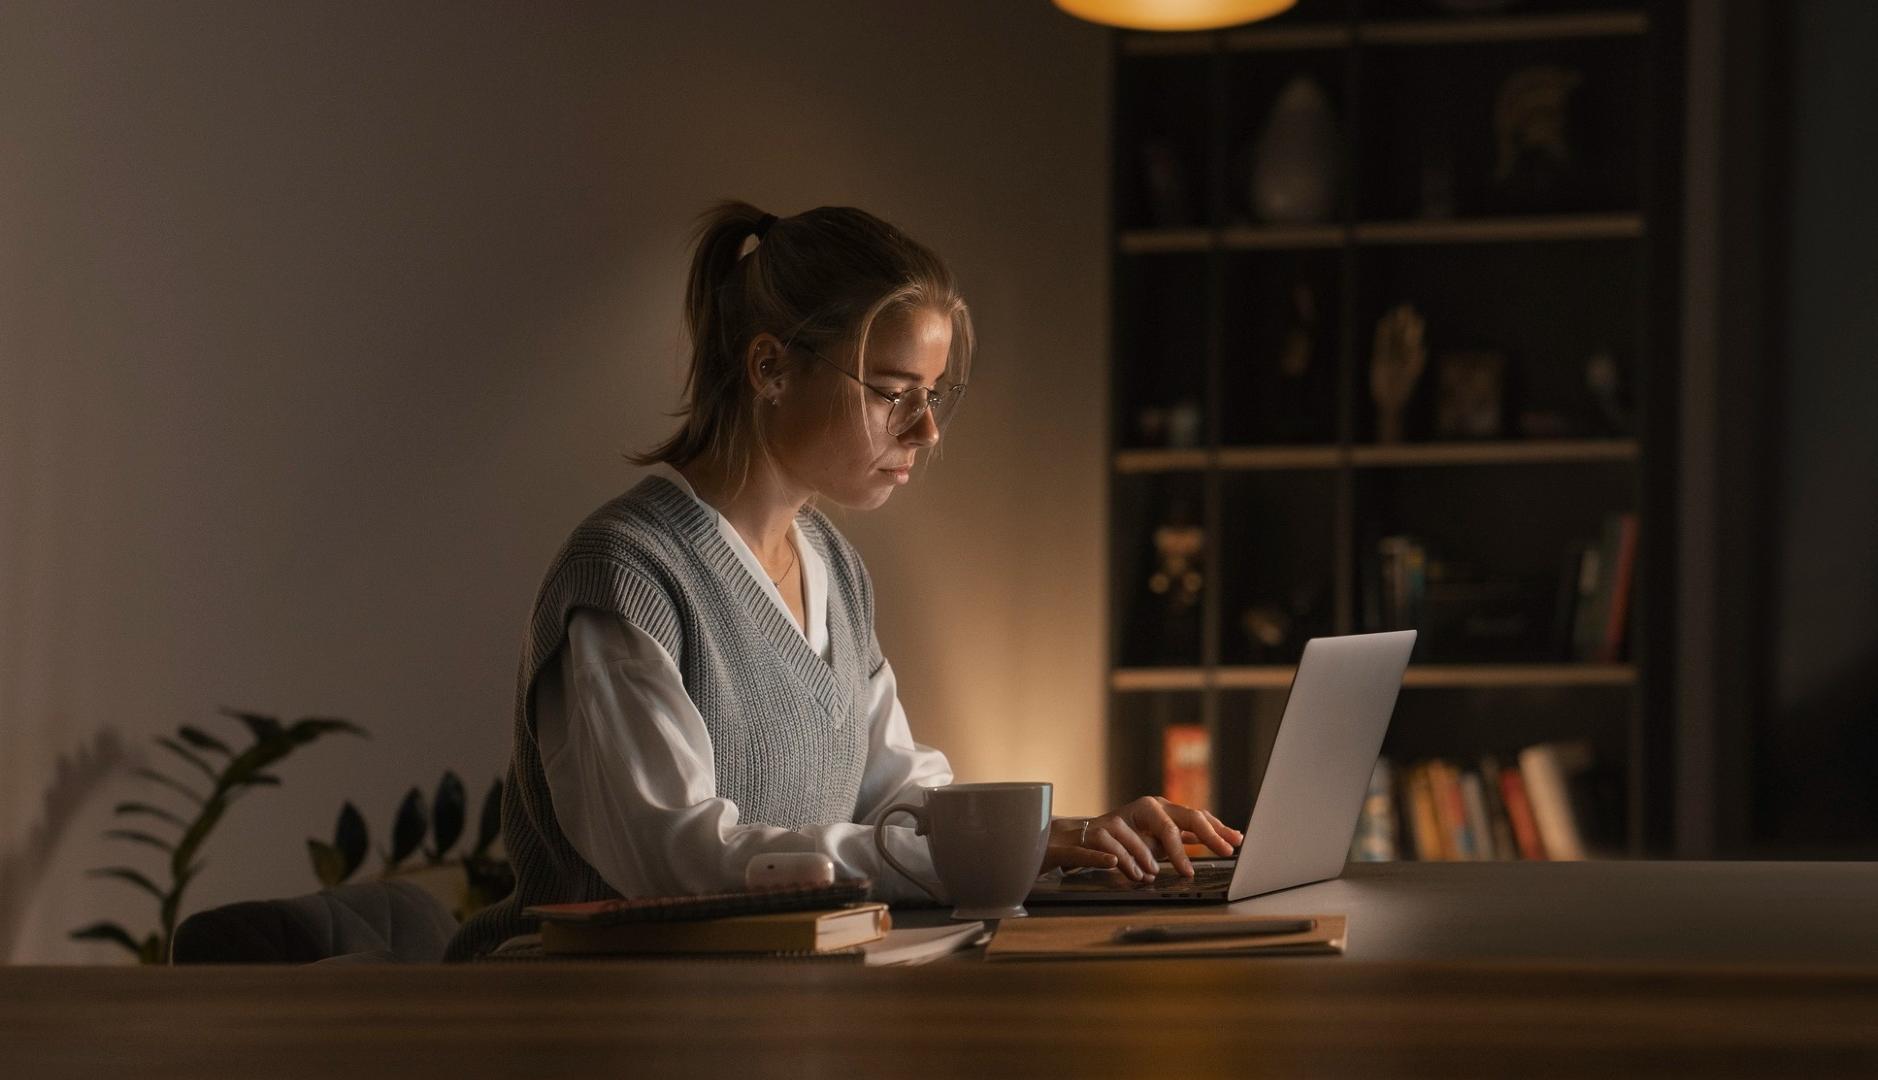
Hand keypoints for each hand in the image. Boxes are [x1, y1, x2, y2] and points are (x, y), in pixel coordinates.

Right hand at [1040, 797, 1242, 880]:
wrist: (1078, 839)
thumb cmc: (1126, 839)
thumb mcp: (1159, 838)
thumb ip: (1186, 837)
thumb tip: (1225, 838)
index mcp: (1161, 809)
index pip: (1194, 817)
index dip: (1217, 830)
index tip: (1236, 843)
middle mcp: (1144, 808)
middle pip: (1176, 821)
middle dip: (1202, 837)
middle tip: (1221, 853)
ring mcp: (1121, 818)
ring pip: (1145, 838)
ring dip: (1154, 860)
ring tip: (1158, 875)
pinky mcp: (1098, 832)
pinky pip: (1116, 849)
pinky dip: (1127, 862)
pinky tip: (1138, 873)